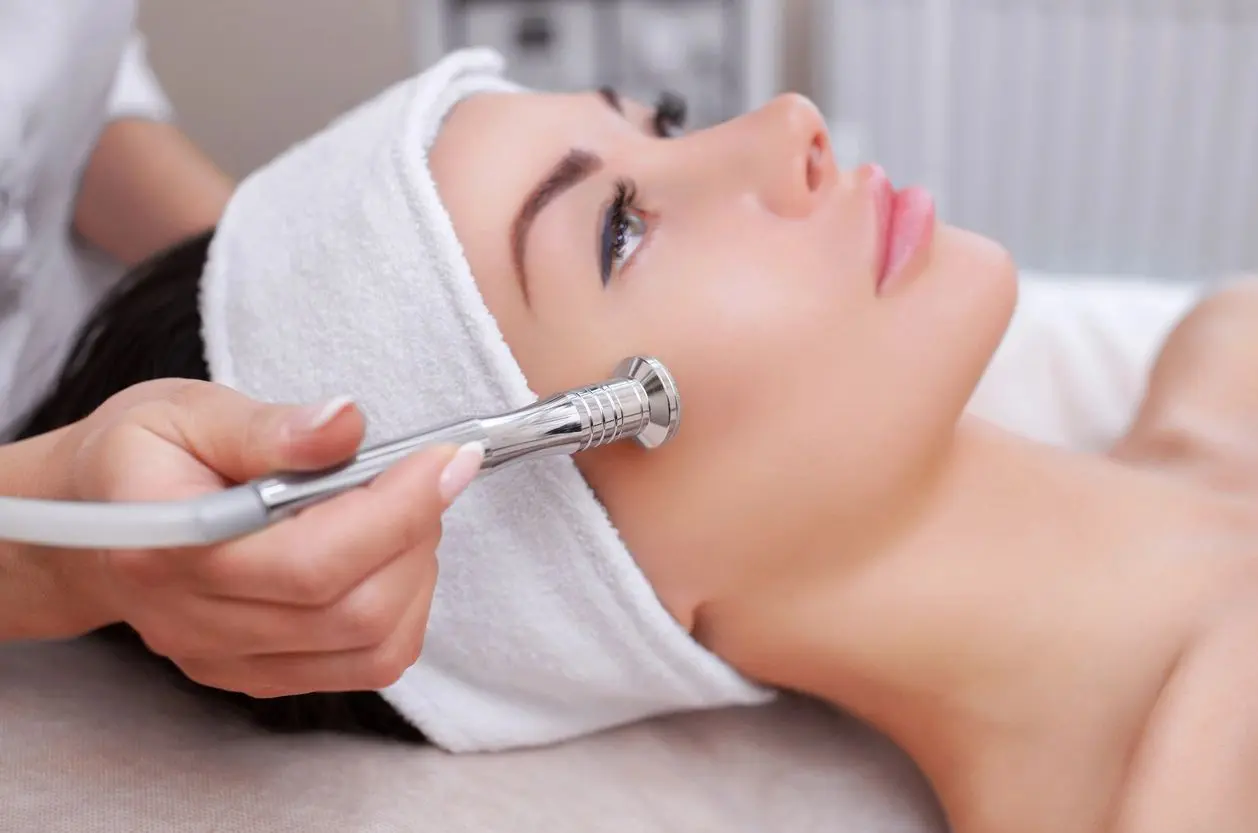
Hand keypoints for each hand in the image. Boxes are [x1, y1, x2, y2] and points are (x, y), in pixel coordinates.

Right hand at [47, 379, 480, 696]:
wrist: (90, 519)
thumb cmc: (142, 456)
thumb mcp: (187, 411)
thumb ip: (268, 425)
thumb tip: (347, 424)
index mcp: (166, 547)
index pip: (309, 561)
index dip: (397, 511)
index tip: (447, 458)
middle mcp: (194, 621)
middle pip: (352, 611)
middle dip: (416, 535)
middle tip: (424, 474)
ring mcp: (227, 659)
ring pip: (371, 647)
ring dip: (417, 572)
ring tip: (404, 509)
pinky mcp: (257, 676)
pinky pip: (365, 665)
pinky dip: (403, 608)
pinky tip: (388, 552)